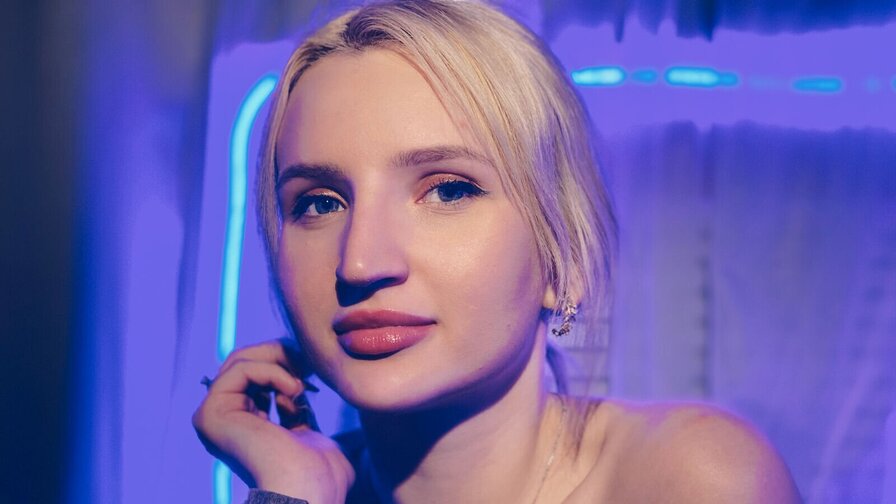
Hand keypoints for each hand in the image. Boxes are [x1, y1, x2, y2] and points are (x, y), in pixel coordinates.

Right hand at [193, 339, 353, 502]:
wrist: (310, 489)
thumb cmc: (318, 471)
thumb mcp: (305, 429)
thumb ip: (292, 409)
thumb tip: (292, 388)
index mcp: (240, 428)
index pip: (254, 376)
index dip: (284, 365)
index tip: (311, 375)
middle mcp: (221, 422)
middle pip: (243, 362)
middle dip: (280, 354)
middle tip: (308, 366)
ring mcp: (212, 418)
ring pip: (240, 360)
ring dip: (279, 360)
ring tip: (302, 382)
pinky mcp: (210, 414)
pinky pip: (240, 370)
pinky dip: (272, 371)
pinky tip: (292, 390)